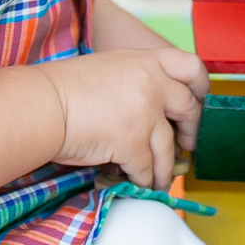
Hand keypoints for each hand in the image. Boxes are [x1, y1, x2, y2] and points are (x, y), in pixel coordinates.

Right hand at [42, 46, 208, 190]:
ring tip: (160, 179)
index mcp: (147, 61)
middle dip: (191, 132)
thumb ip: (139, 80)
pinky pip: (146, 169)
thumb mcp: (111, 69)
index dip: (202, 87)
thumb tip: (155, 109)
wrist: (42, 104)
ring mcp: (145, 115)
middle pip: (189, 110)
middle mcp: (152, 84)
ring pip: (168, 150)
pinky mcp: (132, 144)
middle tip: (186, 144)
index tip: (199, 101)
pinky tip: (137, 183)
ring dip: (165, 169)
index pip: (192, 67)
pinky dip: (143, 180)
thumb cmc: (66, 88)